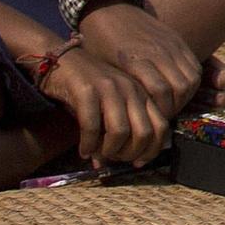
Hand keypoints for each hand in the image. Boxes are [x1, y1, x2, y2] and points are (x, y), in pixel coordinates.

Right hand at [38, 46, 166, 168]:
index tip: (138, 163)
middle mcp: (131, 90)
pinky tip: (83, 151)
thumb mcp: (113, 105)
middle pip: (144, 133)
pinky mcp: (87, 91)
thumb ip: (123, 127)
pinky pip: (91, 126)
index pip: (161, 126)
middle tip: (114, 160)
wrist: (62, 61)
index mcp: (142, 94)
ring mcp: (110, 89)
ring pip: (120, 131)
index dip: (152, 150)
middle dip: (129, 154)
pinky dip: (88, 144)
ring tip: (98, 155)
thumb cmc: (88, 89)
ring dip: (108, 151)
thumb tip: (126, 160)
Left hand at [66, 0, 199, 124]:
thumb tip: (121, 118)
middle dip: (177, 106)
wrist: (108, 7)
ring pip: (193, 76)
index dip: (162, 111)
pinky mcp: (177, 40)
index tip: (153, 121)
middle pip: (183, 86)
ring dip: (186, 95)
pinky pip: (194, 64)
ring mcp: (170, 44)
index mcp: (135, 60)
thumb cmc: (98, 43)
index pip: (161, 92)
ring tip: (171, 104)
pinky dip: (191, 81)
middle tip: (164, 116)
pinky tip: (177, 89)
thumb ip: (118, 90)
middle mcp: (158, 51)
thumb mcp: (101, 68)